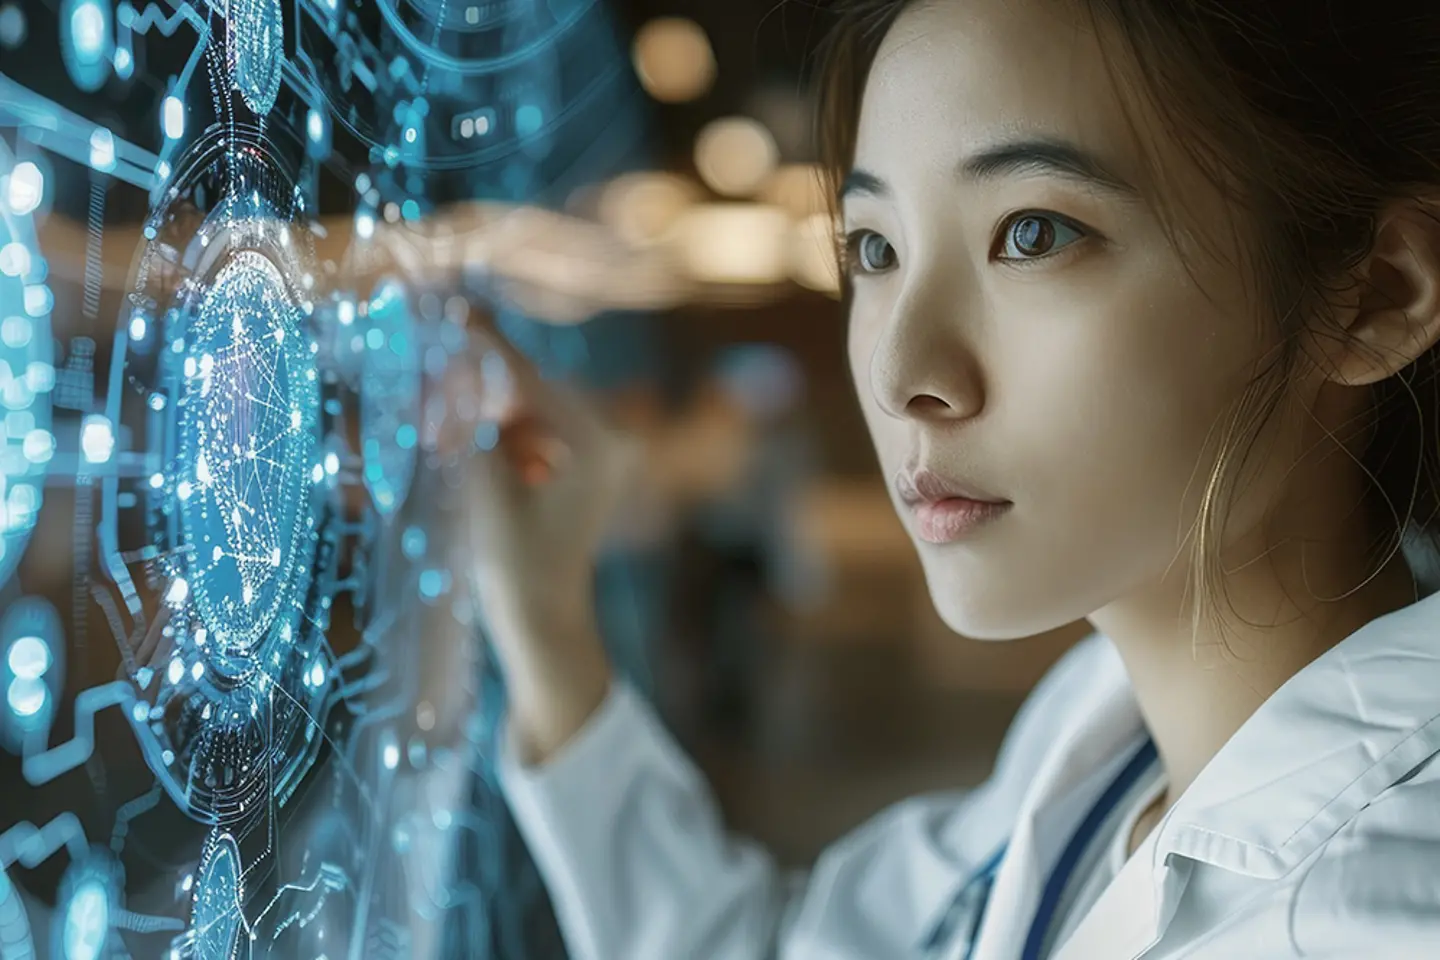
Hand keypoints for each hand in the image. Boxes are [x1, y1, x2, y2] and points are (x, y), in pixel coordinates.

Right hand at [432, 317, 639, 760]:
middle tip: (423, 372)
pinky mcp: (583, 469)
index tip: (448, 306)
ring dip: (479, 410)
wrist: (544, 623)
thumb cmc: (515, 565)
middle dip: (472, 383)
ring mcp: (600, 453)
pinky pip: (533, 434)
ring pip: (525, 410)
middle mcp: (608, 436)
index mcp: (595, 437)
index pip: (525, 377)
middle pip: (526, 388)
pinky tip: (458, 437)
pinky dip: (497, 434)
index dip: (478, 344)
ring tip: (432, 418)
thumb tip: (449, 361)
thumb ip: (467, 421)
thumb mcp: (483, 487)